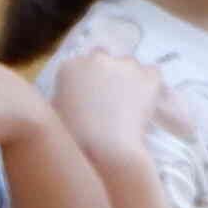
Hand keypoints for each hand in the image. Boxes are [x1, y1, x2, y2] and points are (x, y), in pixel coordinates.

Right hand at [50, 48, 165, 153]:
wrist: (103, 148)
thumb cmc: (72, 138)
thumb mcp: (55, 113)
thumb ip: (65, 96)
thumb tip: (74, 96)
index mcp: (70, 67)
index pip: (80, 64)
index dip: (86, 80)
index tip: (89, 95)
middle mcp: (97, 58)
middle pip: (104, 58)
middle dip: (106, 74)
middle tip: (108, 98)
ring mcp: (125, 65)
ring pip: (129, 65)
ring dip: (127, 78)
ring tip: (129, 103)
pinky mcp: (148, 75)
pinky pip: (152, 73)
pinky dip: (150, 84)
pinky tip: (145, 100)